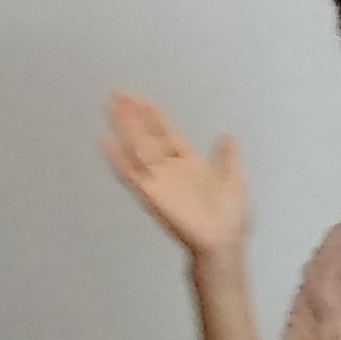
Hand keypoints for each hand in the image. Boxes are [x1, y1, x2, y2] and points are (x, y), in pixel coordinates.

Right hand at [104, 93, 247, 263]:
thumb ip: (227, 158)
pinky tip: (107, 143)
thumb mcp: (233, 180)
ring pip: (138, 149)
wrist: (223, 243)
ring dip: (125, 129)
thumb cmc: (230, 219)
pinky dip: (119, 160)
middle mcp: (171, 170)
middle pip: (147, 137)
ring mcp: (159, 182)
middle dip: (133, 117)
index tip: (141, 101)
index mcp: (189, 164)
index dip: (153, 117)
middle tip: (118, 96)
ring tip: (112, 109)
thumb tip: (228, 138)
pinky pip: (132, 176)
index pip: (166, 134)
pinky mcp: (152, 196)